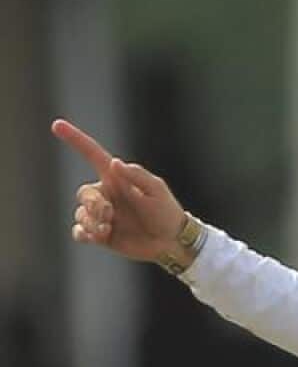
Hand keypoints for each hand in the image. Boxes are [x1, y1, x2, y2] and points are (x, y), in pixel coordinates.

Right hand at [53, 119, 186, 263]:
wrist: (171, 242)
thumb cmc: (166, 212)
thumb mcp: (156, 190)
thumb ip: (136, 176)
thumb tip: (115, 162)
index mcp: (117, 179)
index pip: (93, 155)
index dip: (75, 139)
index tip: (57, 125)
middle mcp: (106, 194)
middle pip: (84, 193)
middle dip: (93, 204)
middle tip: (109, 214)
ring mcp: (102, 215)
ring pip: (81, 214)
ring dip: (91, 222)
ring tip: (108, 229)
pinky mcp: (100, 234)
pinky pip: (79, 231)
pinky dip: (84, 233)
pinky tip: (98, 236)